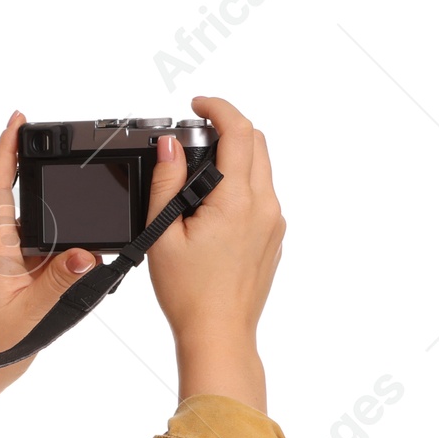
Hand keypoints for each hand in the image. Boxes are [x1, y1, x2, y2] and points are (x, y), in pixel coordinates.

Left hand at [0, 110, 97, 437]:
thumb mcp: (30, 313)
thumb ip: (60, 282)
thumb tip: (87, 252)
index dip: (5, 151)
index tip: (16, 121)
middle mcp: (1, 250)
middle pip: (23, 199)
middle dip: (39, 174)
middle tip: (60, 147)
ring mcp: (10, 264)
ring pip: (40, 228)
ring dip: (61, 219)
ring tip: (87, 213)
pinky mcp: (19, 279)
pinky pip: (47, 253)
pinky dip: (66, 250)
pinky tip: (82, 258)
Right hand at [147, 95, 283, 411]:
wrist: (219, 332)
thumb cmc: (190, 294)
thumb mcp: (163, 233)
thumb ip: (166, 182)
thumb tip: (169, 145)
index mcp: (238, 201)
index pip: (240, 131)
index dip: (218, 108)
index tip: (198, 105)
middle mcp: (265, 206)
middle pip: (257, 142)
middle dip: (228, 126)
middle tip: (196, 133)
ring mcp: (274, 222)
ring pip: (261, 167)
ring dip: (235, 155)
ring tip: (199, 172)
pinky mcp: (274, 235)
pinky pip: (262, 194)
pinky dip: (241, 183)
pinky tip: (211, 205)